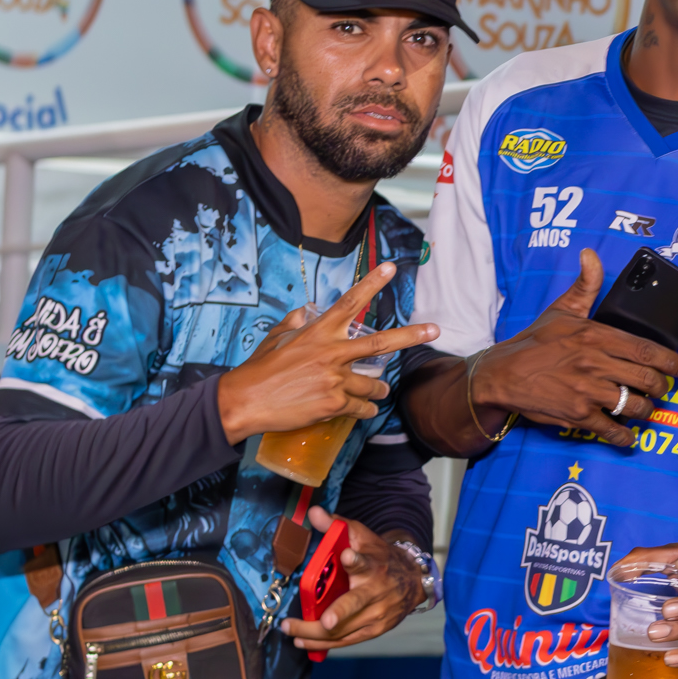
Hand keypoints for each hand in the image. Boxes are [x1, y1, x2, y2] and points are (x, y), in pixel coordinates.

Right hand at [217, 263, 436, 443]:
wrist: (243, 401)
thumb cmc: (258, 370)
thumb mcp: (275, 338)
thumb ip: (294, 322)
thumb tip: (305, 311)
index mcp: (317, 332)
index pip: (350, 302)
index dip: (371, 284)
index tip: (390, 268)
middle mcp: (331, 352)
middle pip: (381, 343)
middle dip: (412, 336)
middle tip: (434, 329)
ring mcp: (335, 379)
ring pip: (374, 384)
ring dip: (379, 389)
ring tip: (379, 391)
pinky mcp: (334, 403)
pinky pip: (362, 407)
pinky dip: (366, 410)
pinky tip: (364, 410)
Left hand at [279, 507, 426, 651]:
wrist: (413, 580)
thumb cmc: (381, 558)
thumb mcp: (363, 537)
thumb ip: (337, 526)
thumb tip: (313, 513)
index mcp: (373, 566)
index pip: (364, 562)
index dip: (354, 560)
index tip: (345, 556)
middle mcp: (376, 591)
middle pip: (353, 605)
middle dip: (336, 614)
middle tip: (314, 622)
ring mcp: (377, 614)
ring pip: (344, 628)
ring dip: (315, 633)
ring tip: (291, 630)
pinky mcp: (375, 629)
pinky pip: (346, 640)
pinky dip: (323, 643)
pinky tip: (304, 642)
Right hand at [475, 248, 677, 447]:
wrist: (502, 373)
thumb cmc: (535, 341)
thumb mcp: (562, 309)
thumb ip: (585, 284)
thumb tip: (591, 255)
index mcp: (596, 336)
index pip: (646, 350)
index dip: (671, 362)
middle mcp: (595, 363)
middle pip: (647, 380)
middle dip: (662, 388)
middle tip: (664, 389)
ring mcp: (588, 391)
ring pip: (634, 405)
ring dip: (646, 410)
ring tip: (646, 408)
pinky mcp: (577, 415)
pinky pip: (611, 430)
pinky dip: (624, 436)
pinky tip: (628, 436)